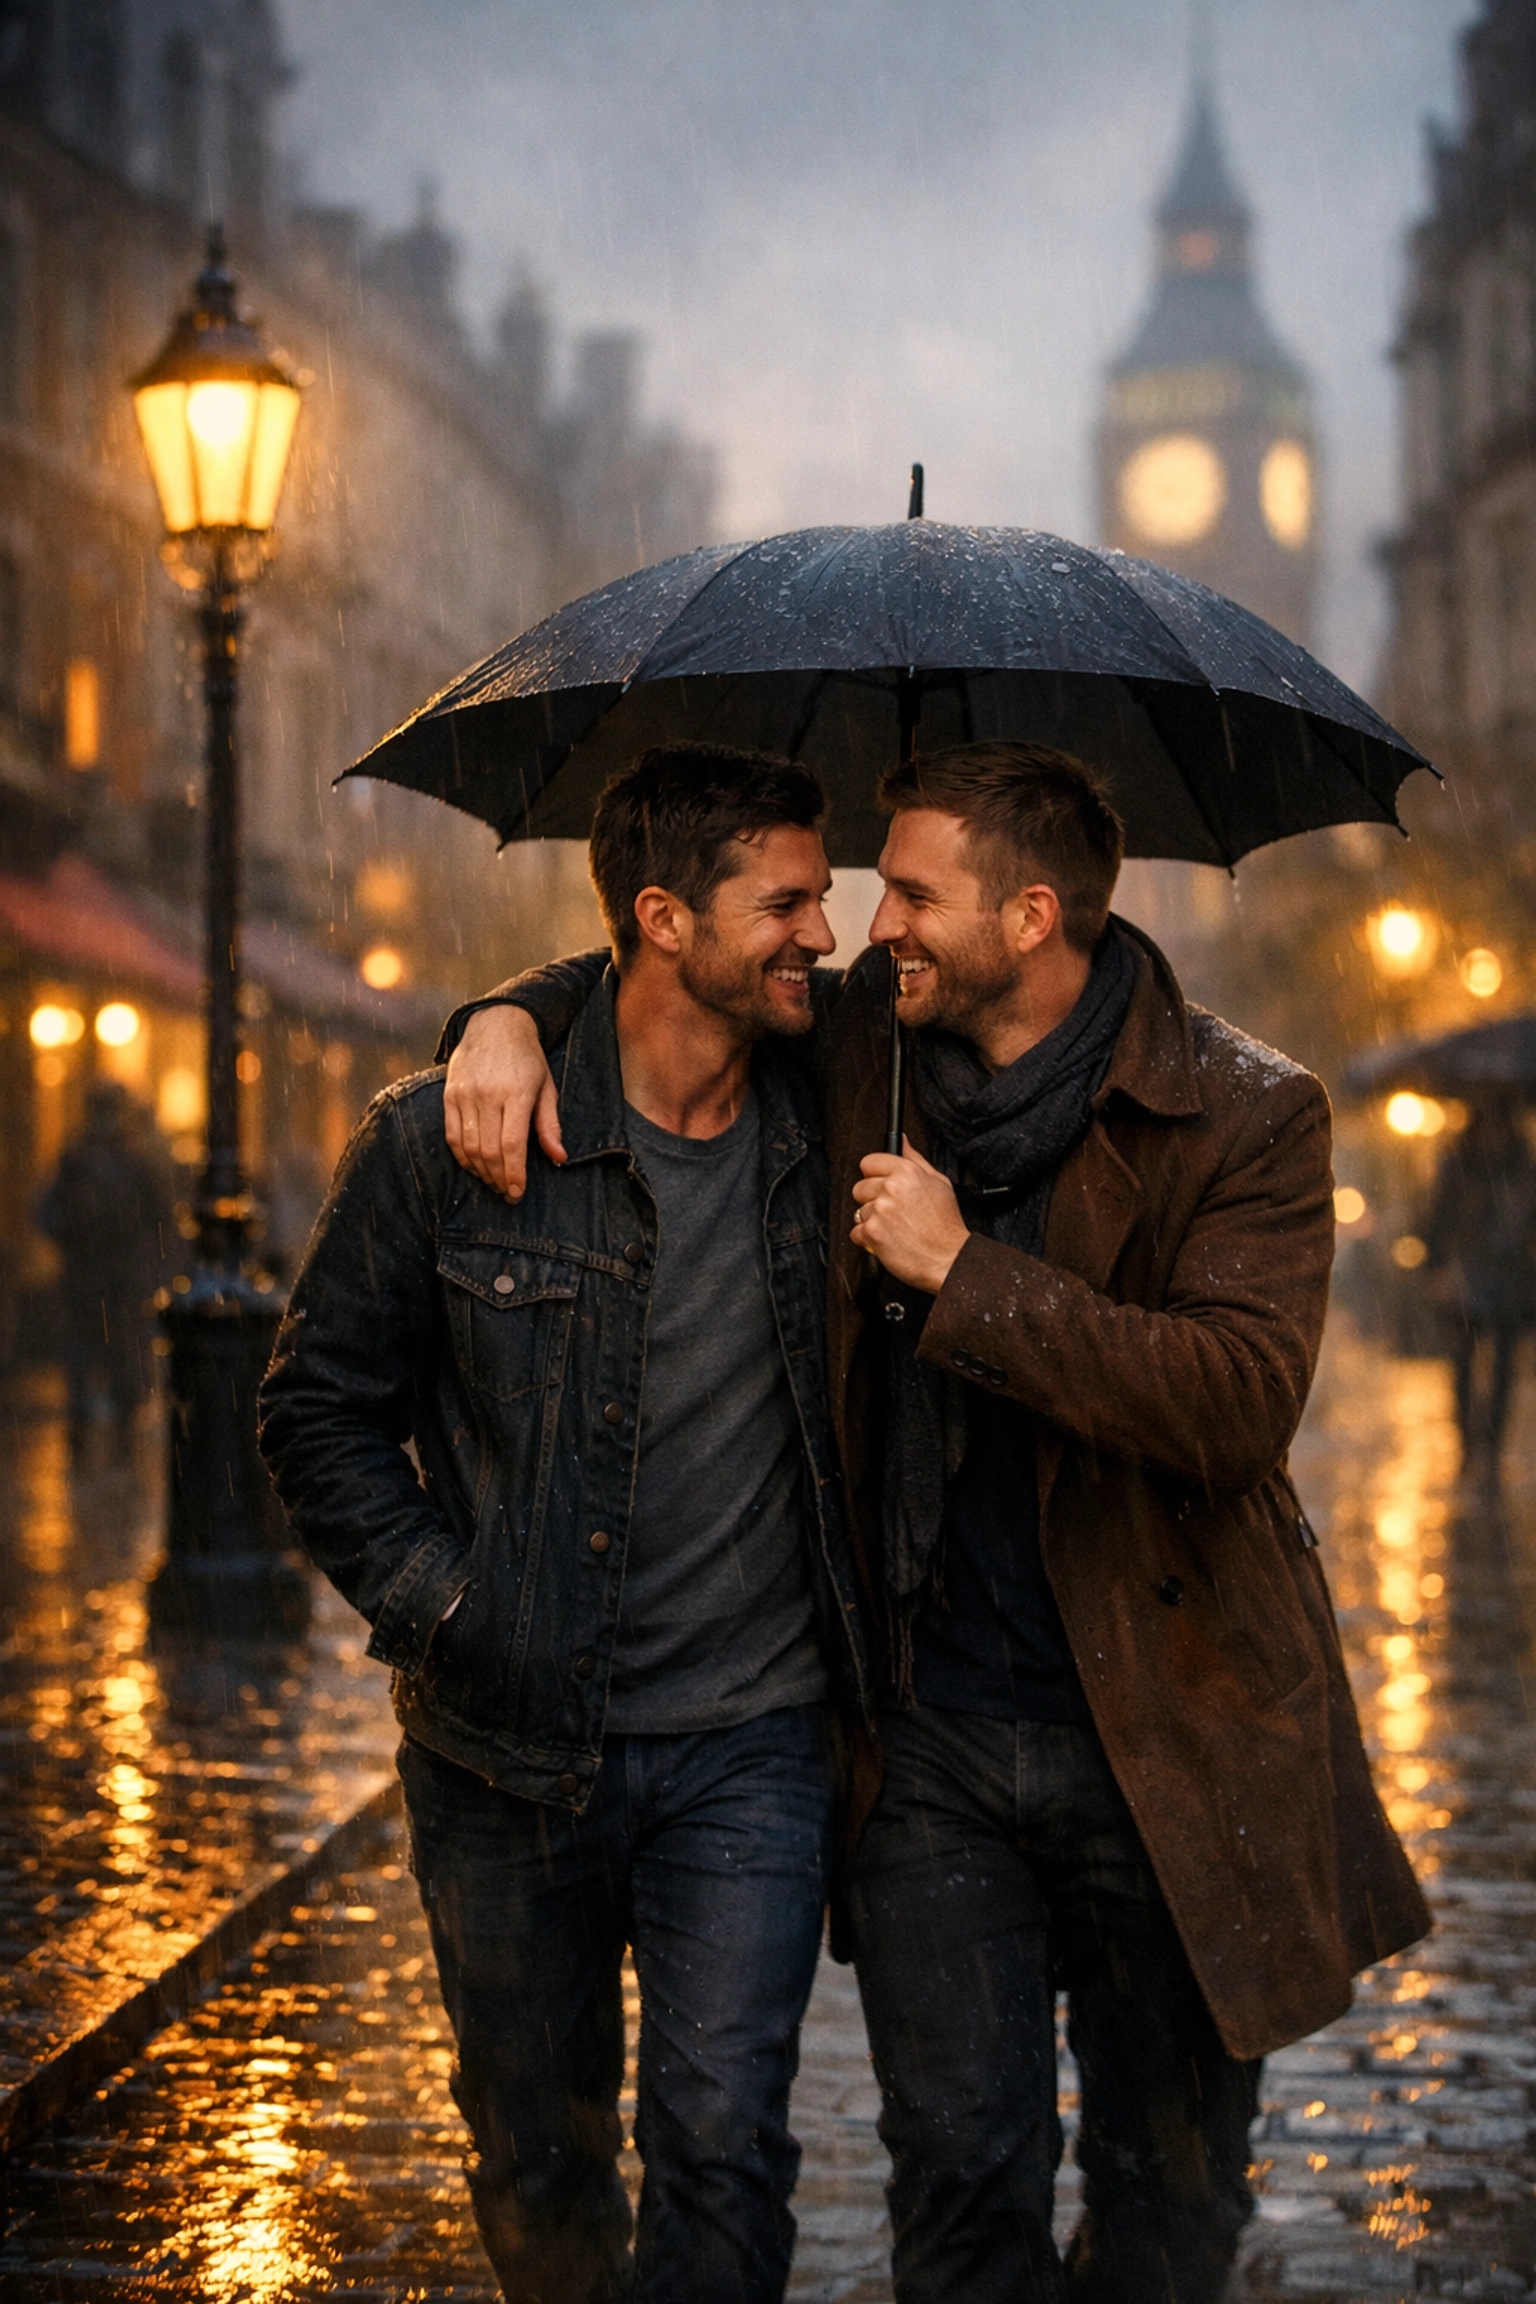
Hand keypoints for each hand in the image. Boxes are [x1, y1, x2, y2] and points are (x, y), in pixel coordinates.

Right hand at [444, 1006, 564, 1200]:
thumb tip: (559, 1158)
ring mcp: (465, 1094)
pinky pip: (452, 1134)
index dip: (514, 1173)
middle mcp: (488, 1094)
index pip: (512, 1144)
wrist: (496, 1024)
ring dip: (481, 1171)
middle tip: (507, 1192)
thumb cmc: (527, 1059)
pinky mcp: (449, 1094)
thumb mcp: (547, 1087)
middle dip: (498, 1177)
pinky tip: (474, 1165)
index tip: (517, 1192)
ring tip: (493, 1181)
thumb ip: (550, 1125)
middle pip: (489, 1149)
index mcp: (517, 1093)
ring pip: (469, 1146)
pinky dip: (462, 1156)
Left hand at [851, 1141, 969, 1294]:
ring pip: (859, 1211)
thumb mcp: (939, 1183)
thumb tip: (902, 1141)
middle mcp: (891, 1188)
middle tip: (891, 1212)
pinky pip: (856, 1232)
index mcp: (907, 1172)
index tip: (880, 1185)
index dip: (874, 1175)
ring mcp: (880, 1210)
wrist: (949, 1258)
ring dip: (872, 1221)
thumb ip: (915, 1159)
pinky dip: (868, 1239)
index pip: (869, 1162)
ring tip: (895, 1228)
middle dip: (872, 1200)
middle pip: (860, 1187)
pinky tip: (887, 1240)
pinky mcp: (872, 1232)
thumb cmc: (946, 1225)